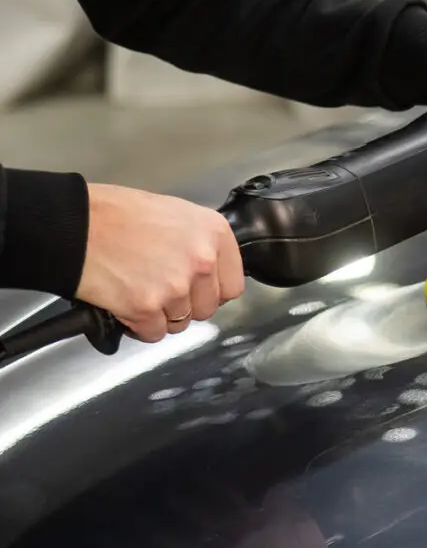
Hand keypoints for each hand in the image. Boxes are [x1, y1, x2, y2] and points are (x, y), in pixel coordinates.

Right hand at [77, 183, 244, 342]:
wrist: (73, 224)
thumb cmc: (115, 214)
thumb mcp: (173, 214)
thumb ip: (198, 243)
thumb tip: (209, 269)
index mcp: (214, 234)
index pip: (233, 285)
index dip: (211, 290)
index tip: (197, 289)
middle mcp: (202, 261)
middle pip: (207, 308)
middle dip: (185, 305)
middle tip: (160, 289)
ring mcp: (176, 287)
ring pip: (180, 323)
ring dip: (161, 315)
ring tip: (138, 291)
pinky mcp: (147, 308)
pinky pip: (154, 333)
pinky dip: (140, 326)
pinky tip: (126, 305)